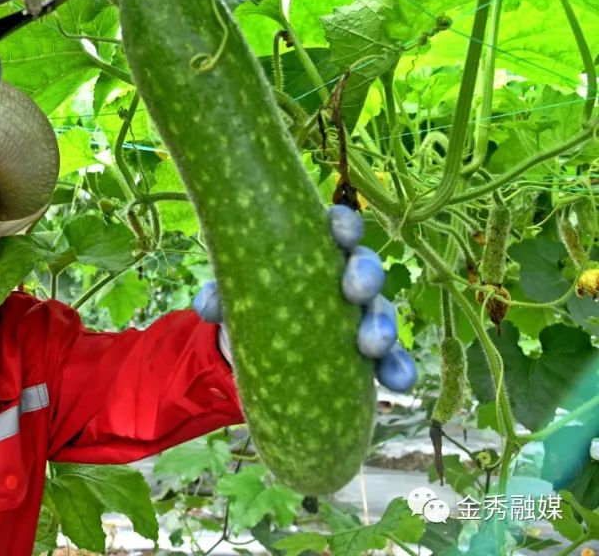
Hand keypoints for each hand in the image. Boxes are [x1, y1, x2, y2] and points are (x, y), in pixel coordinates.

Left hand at [194, 204, 416, 391]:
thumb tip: (210, 305)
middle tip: (355, 291)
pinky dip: (398, 369)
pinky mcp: (367, 356)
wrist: (254, 354)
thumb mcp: (232, 297)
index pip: (337, 228)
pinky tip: (398, 383)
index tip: (339, 232)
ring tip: (372, 345)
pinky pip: (392, 359)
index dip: (344, 225)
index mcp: (315, 251)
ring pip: (382, 313)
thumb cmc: (250, 303)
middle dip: (365, 275)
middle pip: (366, 267)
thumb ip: (221, 295)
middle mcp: (344, 278)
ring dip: (383, 326)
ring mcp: (360, 316)